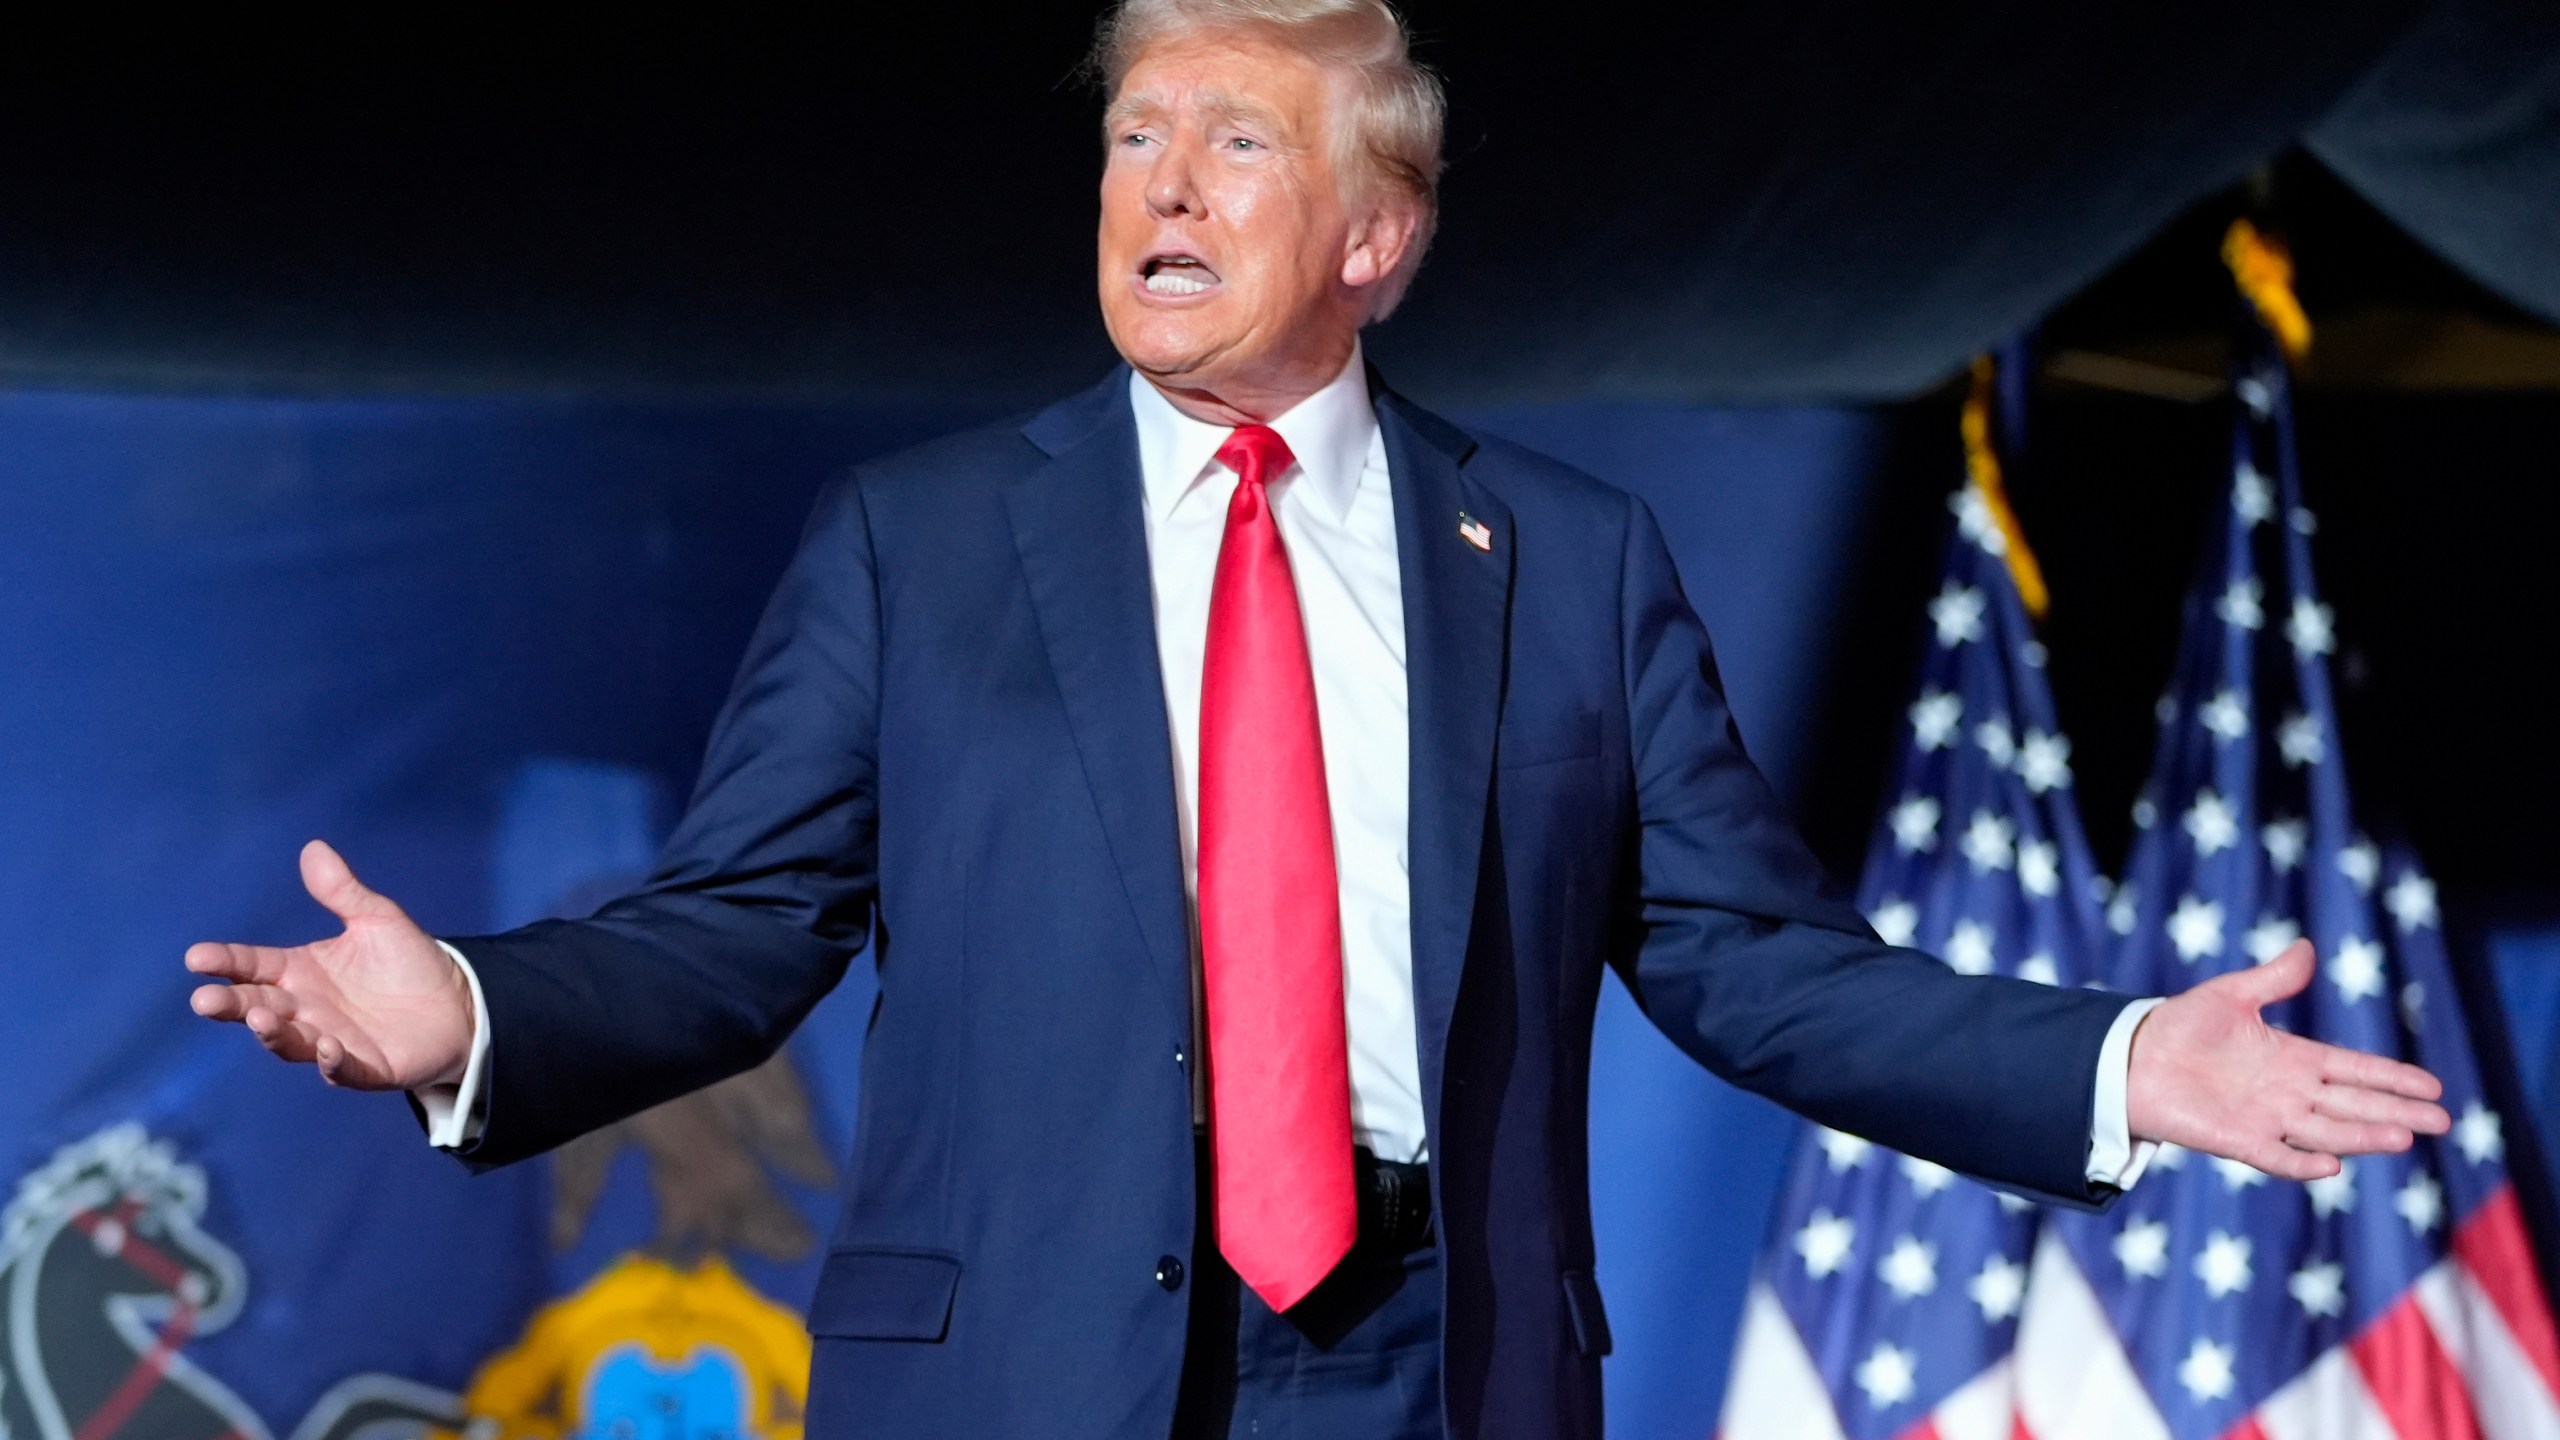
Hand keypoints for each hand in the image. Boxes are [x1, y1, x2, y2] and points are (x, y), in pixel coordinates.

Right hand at [185, 840, 475, 1090]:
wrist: (459, 1003)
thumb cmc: (409, 963)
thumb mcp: (377, 919)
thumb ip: (342, 891)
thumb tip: (313, 848)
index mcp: (301, 971)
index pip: (254, 965)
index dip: (226, 961)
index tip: (197, 956)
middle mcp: (307, 1009)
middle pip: (258, 1006)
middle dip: (231, 1004)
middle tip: (204, 1000)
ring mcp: (331, 1040)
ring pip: (289, 1042)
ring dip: (272, 1033)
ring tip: (259, 1018)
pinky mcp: (365, 1067)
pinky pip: (341, 1069)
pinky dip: (331, 1061)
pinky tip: (327, 1047)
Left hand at [2126, 938, 2449, 1180]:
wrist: (2130, 1056)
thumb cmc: (2181, 1026)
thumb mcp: (2231, 995)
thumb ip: (2273, 979)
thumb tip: (2308, 947)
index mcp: (2293, 1058)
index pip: (2354, 1069)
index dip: (2392, 1078)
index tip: (2433, 1087)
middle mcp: (2288, 1092)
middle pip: (2352, 1104)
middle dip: (2395, 1112)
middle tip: (2440, 1122)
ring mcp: (2265, 1118)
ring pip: (2325, 1131)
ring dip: (2361, 1136)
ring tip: (2402, 1139)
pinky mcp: (2235, 1139)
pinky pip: (2275, 1156)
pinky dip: (2300, 1162)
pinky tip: (2331, 1166)